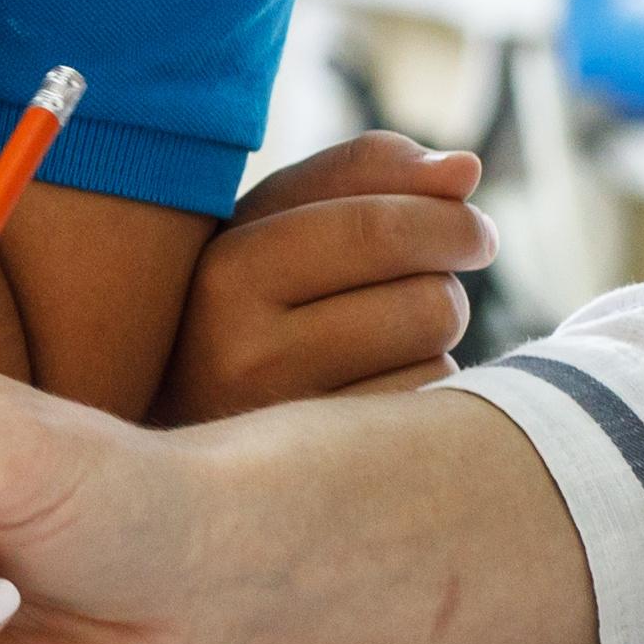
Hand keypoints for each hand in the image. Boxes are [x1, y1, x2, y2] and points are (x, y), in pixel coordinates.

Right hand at [160, 133, 491, 421]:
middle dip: (446, 278)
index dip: (448, 221)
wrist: (169, 421)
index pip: (375, 230)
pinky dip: (421, 385)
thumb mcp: (271, 219)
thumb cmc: (239, 296)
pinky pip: (426, 408)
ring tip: (383, 329)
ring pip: (436, 356)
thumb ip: (363, 173)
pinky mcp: (326, 475)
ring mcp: (284, 426)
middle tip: (435, 274)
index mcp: (225, 273)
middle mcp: (242, 356)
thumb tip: (466, 168)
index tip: (474, 227)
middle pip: (425, 298)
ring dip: (432, 333)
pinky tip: (376, 382)